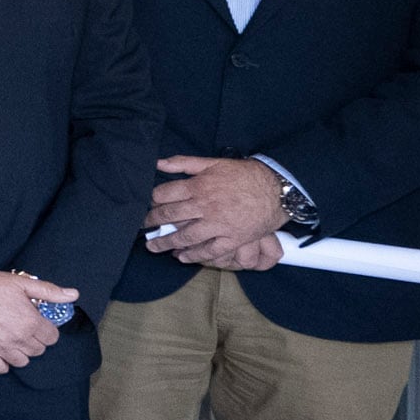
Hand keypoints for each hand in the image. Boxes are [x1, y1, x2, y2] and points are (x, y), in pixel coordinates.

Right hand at [0, 270, 60, 373]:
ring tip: (12, 340)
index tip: (38, 324)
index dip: (46, 330)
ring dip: (20, 353)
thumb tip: (73, 295)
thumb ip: (49, 291)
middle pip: (38, 351)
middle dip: (34, 341)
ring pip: (22, 362)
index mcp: (31, 321)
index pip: (52, 337)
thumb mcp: (20, 283)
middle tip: (24, 330)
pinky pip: (1, 368)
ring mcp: (1, 348)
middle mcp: (19, 338)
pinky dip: (2, 362)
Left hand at [150, 156, 289, 269]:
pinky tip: (181, 258)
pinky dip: (194, 256)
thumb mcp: (214, 162)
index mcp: (199, 186)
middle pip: (170, 216)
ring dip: (166, 243)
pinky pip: (209, 251)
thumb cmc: (245, 174)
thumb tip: (158, 163)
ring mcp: (218, 224)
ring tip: (153, 247)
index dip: (152, 200)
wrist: (277, 189)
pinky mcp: (232, 239)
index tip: (145, 205)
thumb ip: (185, 162)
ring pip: (185, 236)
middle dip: (153, 223)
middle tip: (142, 227)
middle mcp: (205, 206)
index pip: (165, 194)